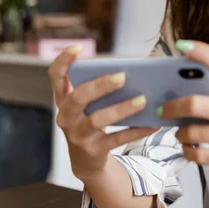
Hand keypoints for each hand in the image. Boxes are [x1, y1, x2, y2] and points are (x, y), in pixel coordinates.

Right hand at [47, 45, 157, 179]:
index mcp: (64, 99)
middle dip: (100, 86)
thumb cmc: (92, 122)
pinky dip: (136, 131)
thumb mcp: (91, 105)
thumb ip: (104, 88)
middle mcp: (66, 116)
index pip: (56, 76)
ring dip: (121, 109)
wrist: (87, 159)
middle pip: (77, 98)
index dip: (63, 61)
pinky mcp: (92, 151)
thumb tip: (137, 70)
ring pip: (97, 120)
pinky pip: (116, 139)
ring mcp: (77, 135)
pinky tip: (152, 125)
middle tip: (123, 77)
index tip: (77, 48)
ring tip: (142, 100)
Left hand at [161, 40, 208, 187]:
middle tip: (162, 109)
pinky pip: (201, 155)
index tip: (182, 45)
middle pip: (197, 104)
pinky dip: (188, 151)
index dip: (203, 52)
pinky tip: (189, 148)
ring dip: (180, 133)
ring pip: (194, 132)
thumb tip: (184, 95)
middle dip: (172, 107)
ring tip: (180, 133)